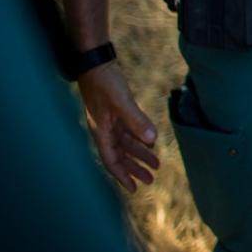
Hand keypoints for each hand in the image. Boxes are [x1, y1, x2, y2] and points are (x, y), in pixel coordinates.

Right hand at [75, 62, 159, 191]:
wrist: (96, 63)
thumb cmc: (105, 82)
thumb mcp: (122, 102)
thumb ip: (136, 120)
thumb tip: (151, 140)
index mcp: (101, 132)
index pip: (111, 160)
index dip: (122, 175)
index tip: (134, 189)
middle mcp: (104, 130)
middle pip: (120, 155)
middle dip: (134, 168)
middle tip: (151, 180)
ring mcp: (109, 121)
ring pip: (126, 144)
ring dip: (139, 154)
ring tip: (155, 164)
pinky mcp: (115, 111)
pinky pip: (128, 131)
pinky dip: (138, 138)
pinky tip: (150, 142)